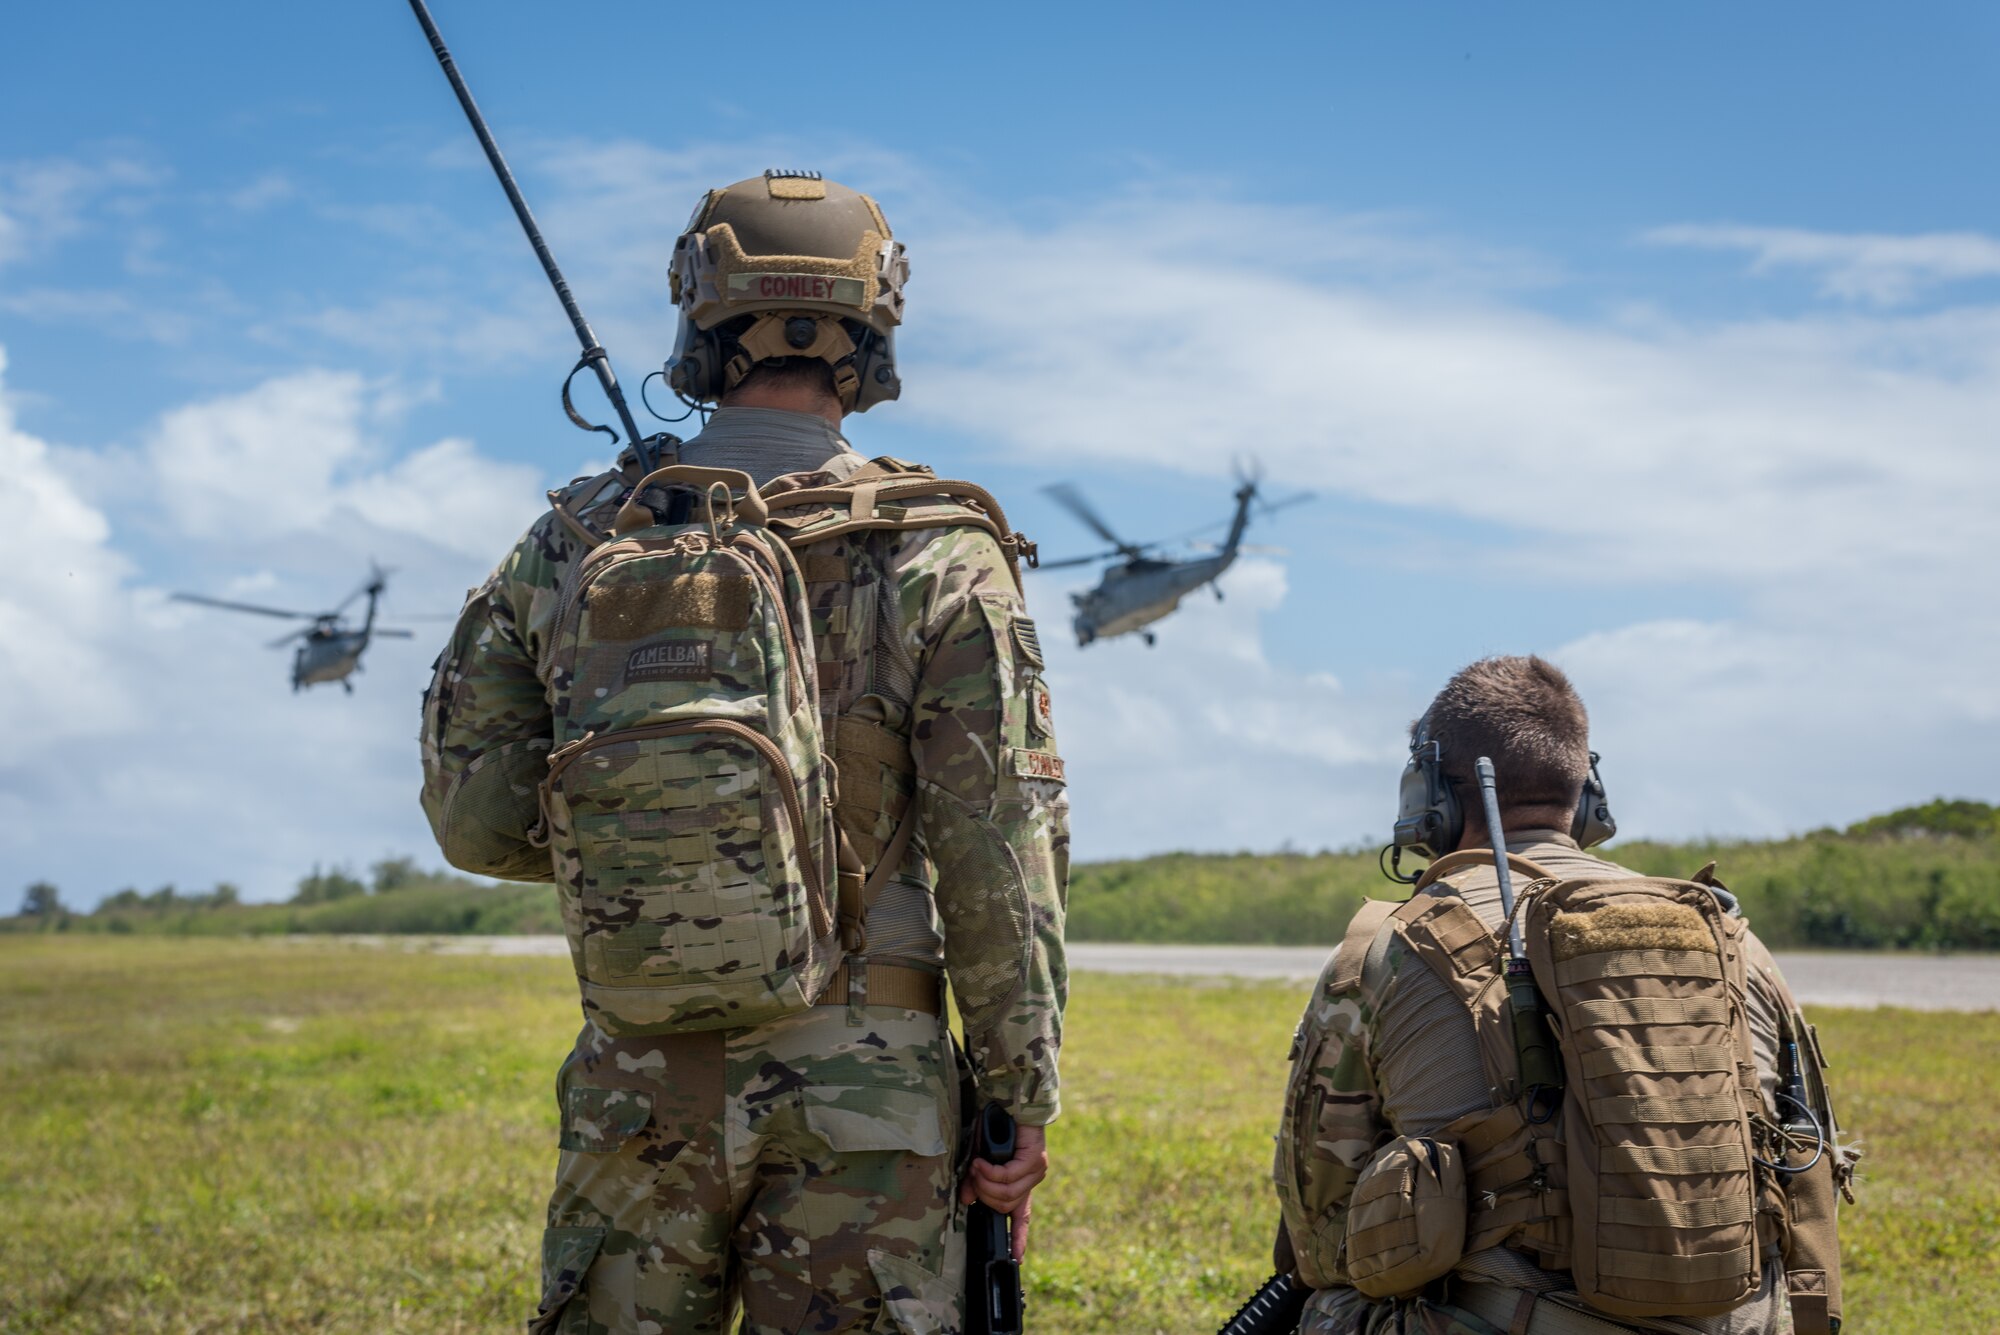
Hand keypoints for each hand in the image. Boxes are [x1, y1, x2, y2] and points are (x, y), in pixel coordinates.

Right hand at [959, 1122, 1047, 1260]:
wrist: (1008, 1101)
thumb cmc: (994, 1128)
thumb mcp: (979, 1158)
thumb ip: (975, 1181)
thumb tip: (966, 1201)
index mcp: (1020, 1183)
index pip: (1022, 1217)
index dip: (1019, 1238)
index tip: (1016, 1258)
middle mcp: (1031, 1180)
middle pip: (1005, 1206)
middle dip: (983, 1194)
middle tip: (972, 1175)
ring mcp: (1035, 1170)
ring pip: (1006, 1193)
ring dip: (985, 1182)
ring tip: (976, 1166)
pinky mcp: (1035, 1160)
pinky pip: (1007, 1176)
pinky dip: (990, 1171)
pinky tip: (981, 1161)